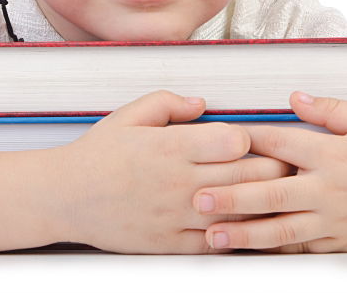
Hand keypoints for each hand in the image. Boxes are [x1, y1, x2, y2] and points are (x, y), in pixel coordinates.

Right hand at [54, 90, 292, 253]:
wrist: (65, 197)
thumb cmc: (96, 155)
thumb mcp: (129, 115)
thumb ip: (169, 103)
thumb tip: (202, 103)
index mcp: (171, 146)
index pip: (235, 140)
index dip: (251, 137)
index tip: (252, 138)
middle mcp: (179, 182)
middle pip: (247, 176)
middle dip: (272, 168)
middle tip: (281, 164)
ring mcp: (176, 215)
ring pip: (239, 212)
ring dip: (260, 203)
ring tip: (270, 194)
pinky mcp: (170, 243)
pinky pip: (216, 243)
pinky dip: (235, 234)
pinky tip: (241, 223)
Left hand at [191, 92, 346, 252]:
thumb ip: (329, 110)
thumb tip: (293, 98)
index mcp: (335, 153)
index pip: (280, 142)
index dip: (244, 140)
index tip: (213, 138)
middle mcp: (332, 189)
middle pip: (271, 192)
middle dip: (231, 196)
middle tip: (196, 197)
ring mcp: (338, 220)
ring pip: (282, 229)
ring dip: (244, 233)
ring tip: (211, 236)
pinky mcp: (345, 243)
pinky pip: (303, 248)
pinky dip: (275, 250)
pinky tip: (250, 250)